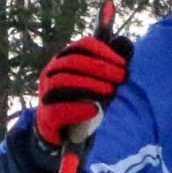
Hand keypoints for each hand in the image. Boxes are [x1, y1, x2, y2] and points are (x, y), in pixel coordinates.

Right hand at [34, 31, 133, 147]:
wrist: (63, 130)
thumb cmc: (83, 100)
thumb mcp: (98, 82)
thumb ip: (110, 64)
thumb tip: (125, 42)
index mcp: (65, 59)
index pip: (83, 46)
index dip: (104, 51)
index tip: (123, 64)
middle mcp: (52, 72)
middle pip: (73, 61)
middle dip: (100, 67)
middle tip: (121, 77)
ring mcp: (46, 92)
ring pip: (63, 81)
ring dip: (90, 84)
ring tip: (111, 90)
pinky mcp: (47, 115)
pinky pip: (59, 109)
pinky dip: (78, 108)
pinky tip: (94, 109)